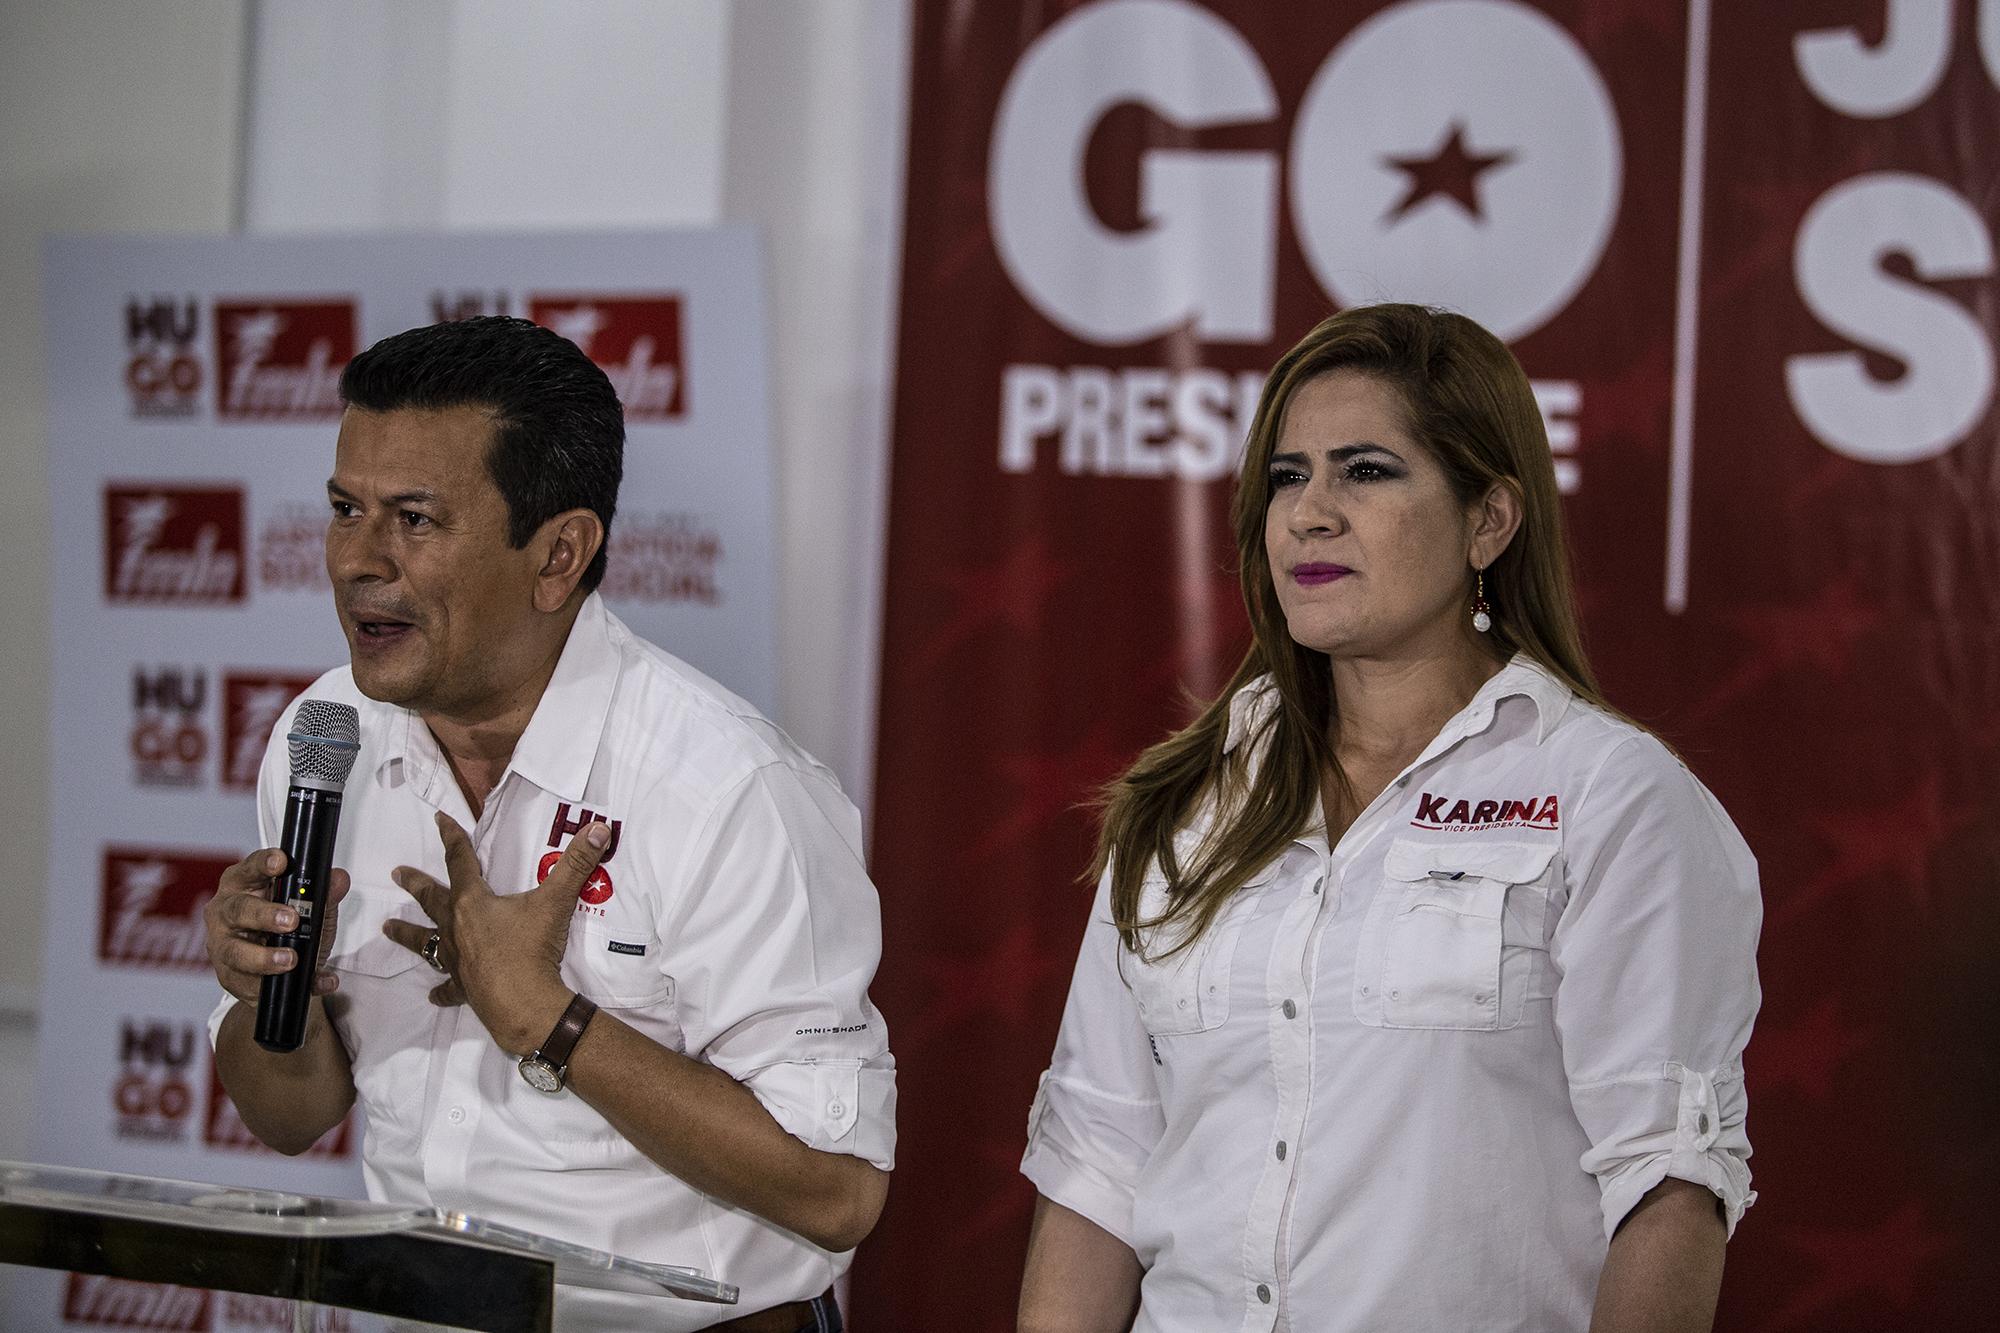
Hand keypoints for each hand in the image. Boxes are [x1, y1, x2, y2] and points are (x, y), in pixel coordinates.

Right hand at [203, 848, 350, 1006]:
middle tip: (291, 920)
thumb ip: (324, 895)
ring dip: (265, 957)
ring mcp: (223, 947)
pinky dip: (290, 984)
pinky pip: (256, 984)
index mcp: (242, 886)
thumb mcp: (311, 910)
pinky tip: (316, 982)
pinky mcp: (230, 978)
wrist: (277, 971)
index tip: (280, 862)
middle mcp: (225, 913)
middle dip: (265, 915)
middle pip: (238, 910)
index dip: (262, 863)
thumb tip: (338, 879)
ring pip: (236, 952)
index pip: (248, 869)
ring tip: (291, 959)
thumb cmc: (285, 929)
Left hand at [385, 811, 610, 1053]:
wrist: (523, 1004)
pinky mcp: (463, 987)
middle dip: (415, 884)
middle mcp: (455, 928)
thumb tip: (599, 829)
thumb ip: (576, 864)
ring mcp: (456, 959)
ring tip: (386, 928)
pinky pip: (448, 988)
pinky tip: (433, 995)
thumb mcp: (556, 902)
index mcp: (472, 903)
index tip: (439, 819)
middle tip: (395, 873)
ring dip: (406, 934)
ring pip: (424, 943)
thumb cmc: (532, 949)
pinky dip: (441, 990)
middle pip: (431, 900)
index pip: (460, 861)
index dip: (452, 837)